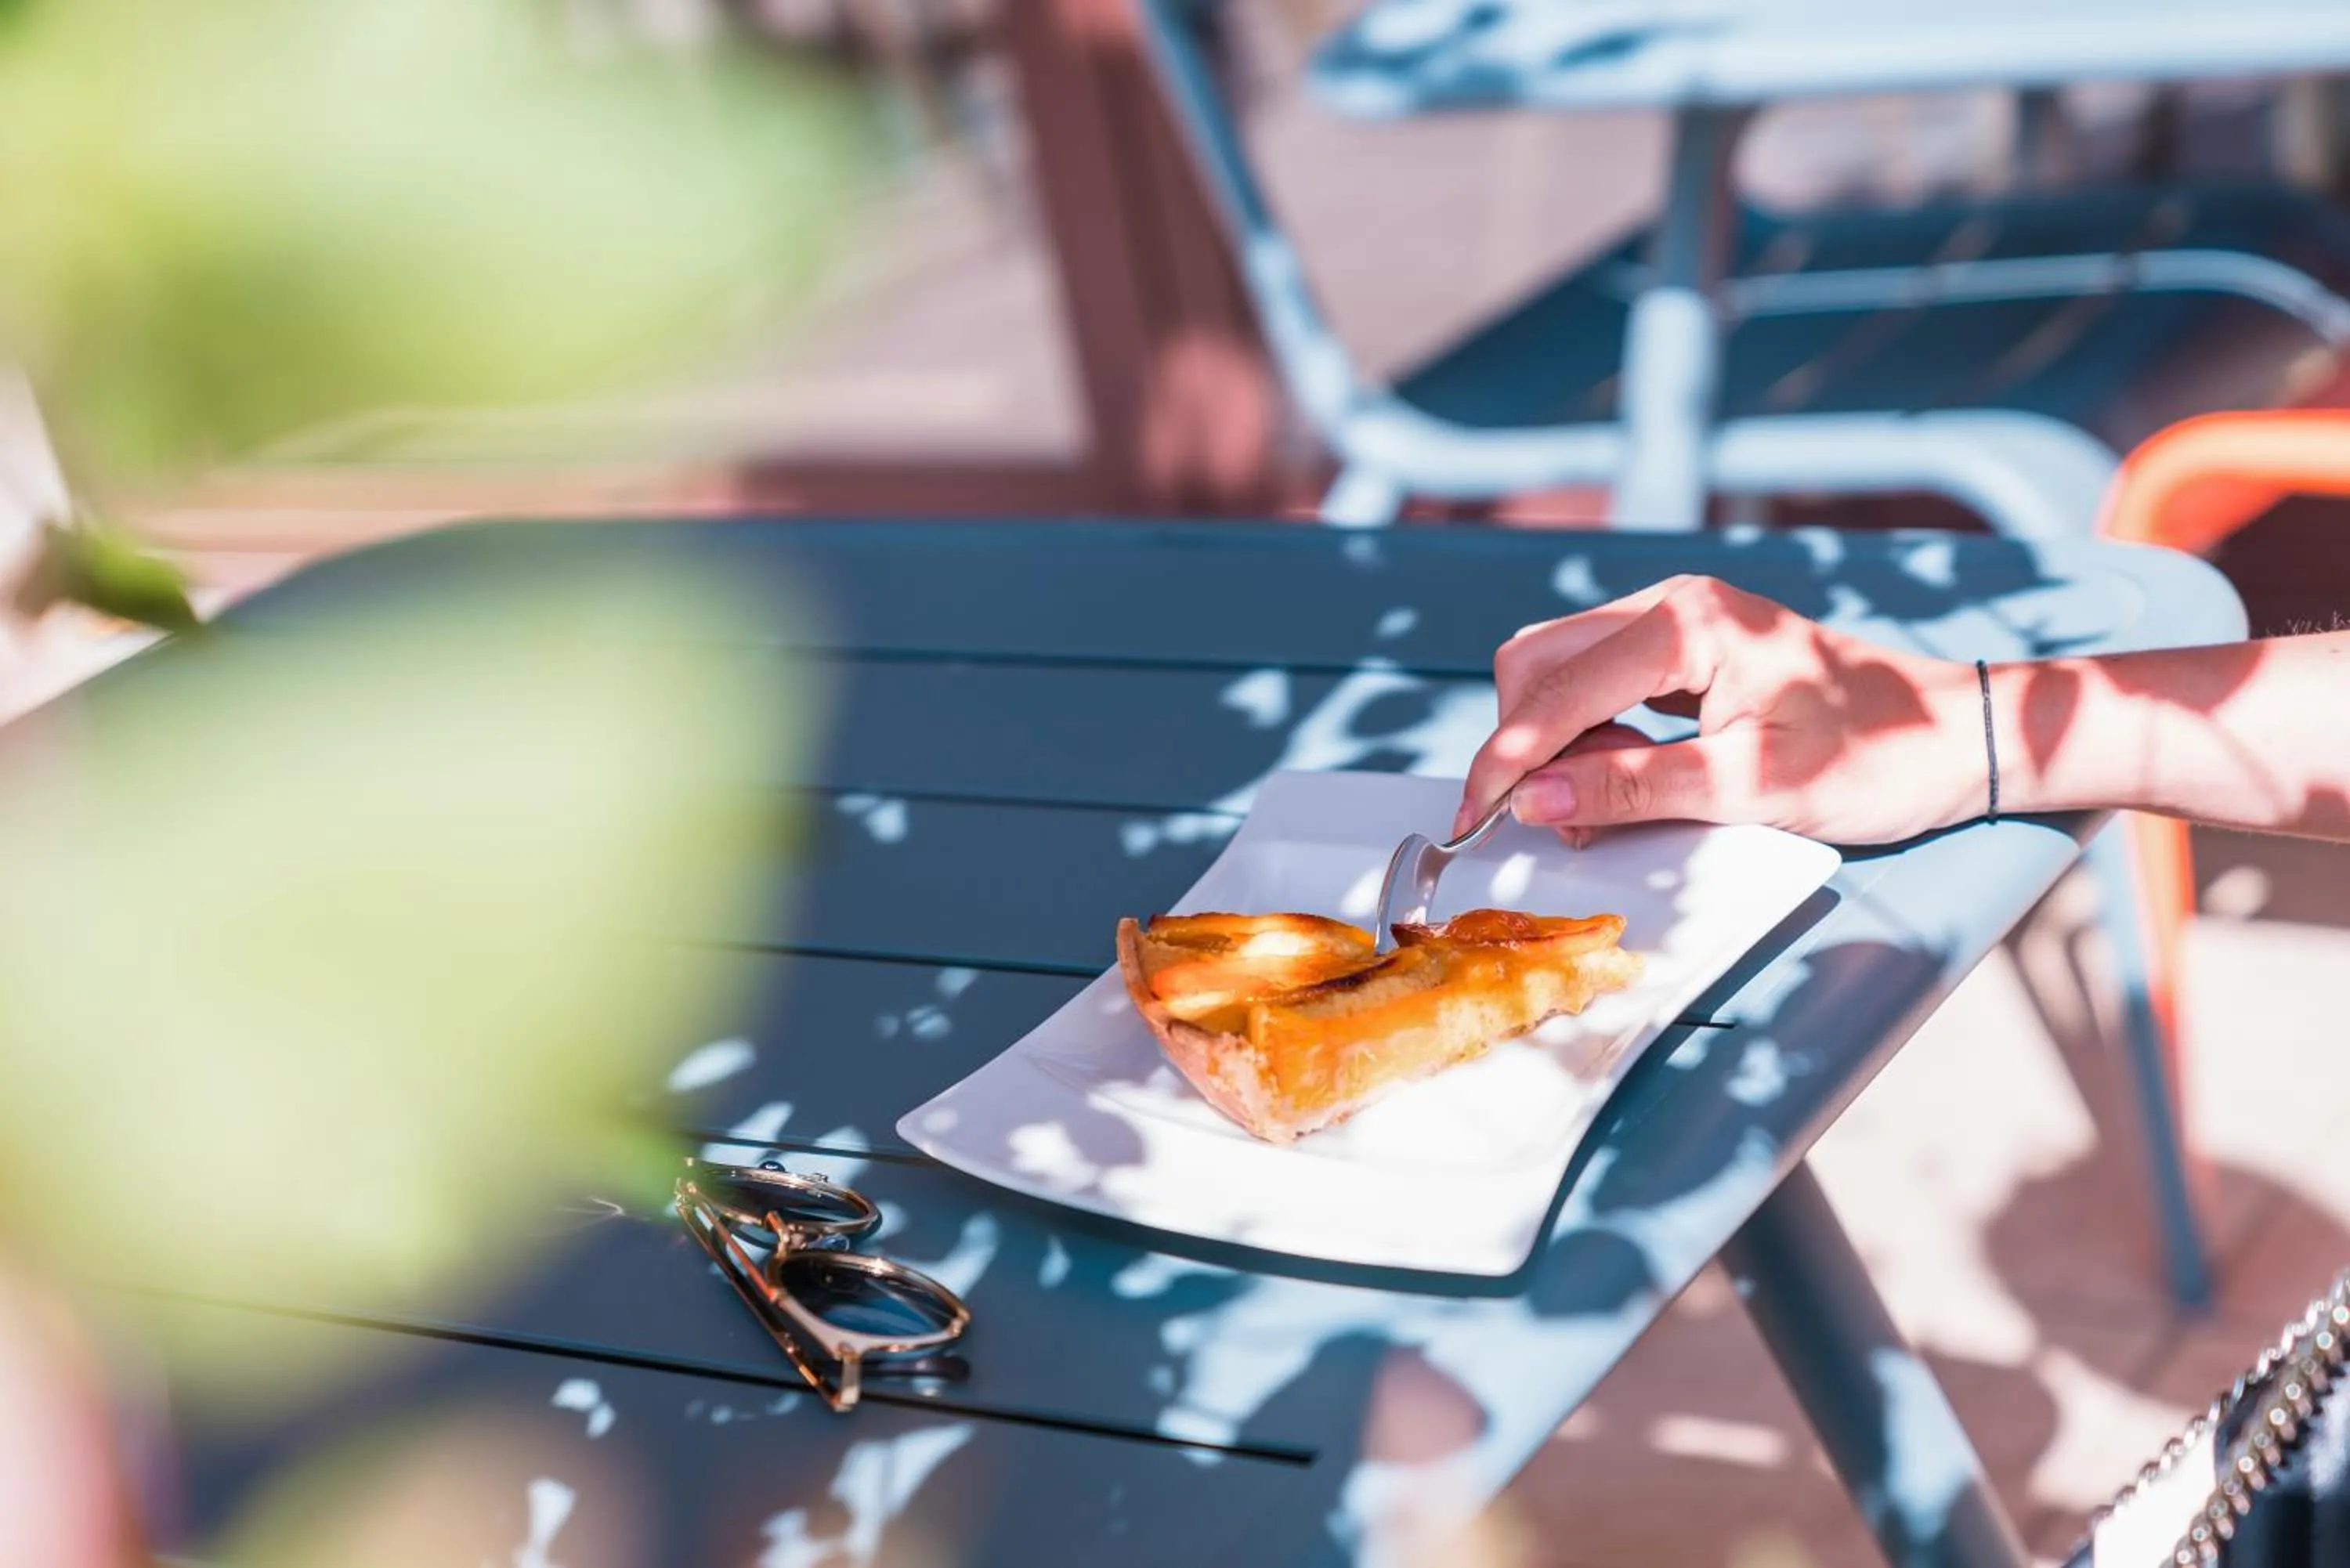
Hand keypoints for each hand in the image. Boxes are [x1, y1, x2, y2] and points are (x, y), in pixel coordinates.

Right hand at [1455, 576, 1989, 844]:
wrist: (1956, 737)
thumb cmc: (1875, 759)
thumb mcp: (1750, 789)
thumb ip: (1633, 789)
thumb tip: (1533, 801)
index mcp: (1687, 622)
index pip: (1555, 691)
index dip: (1504, 762)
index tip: (1472, 823)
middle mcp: (1673, 604)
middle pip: (1538, 662)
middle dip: (1522, 745)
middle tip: (1549, 820)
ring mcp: (1678, 621)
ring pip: (1560, 671)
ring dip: (1554, 743)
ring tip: (1598, 807)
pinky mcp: (1686, 650)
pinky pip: (1599, 683)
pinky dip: (1587, 735)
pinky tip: (1622, 779)